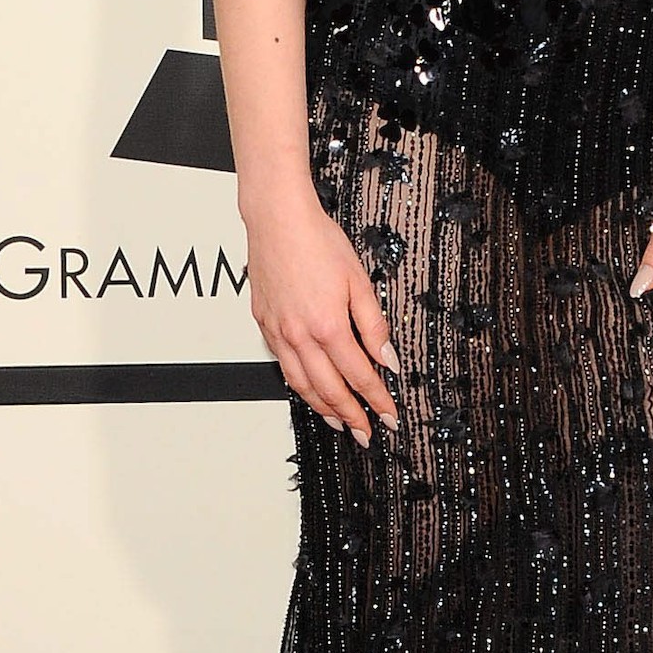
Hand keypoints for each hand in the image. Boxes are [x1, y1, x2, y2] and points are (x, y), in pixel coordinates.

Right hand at [244, 189, 400, 445]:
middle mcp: (300, 336)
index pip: (359, 376)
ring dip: (323, 408)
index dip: (377, 401)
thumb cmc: (317, 241)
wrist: (278, 219)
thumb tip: (388, 359)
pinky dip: (300, 386)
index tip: (388, 417)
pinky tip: (310, 390)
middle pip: (329, 390)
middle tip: (365, 433)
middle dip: (351, 416)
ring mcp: (279, 333)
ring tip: (340, 422)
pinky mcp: (265, 325)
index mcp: (328, 326)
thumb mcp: (358, 281)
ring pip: (302, 385)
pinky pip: (284, 367)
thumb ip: (374, 326)